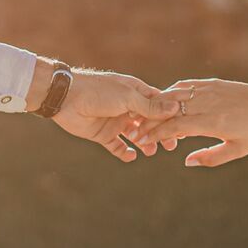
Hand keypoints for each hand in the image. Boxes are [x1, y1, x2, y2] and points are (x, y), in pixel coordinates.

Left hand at [52, 70, 180, 162]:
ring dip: (144, 144)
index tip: (181, 127)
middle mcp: (127, 107)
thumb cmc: (99, 91)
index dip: (169, 116)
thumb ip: (150, 106)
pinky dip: (124, 152)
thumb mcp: (128, 97)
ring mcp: (115, 121)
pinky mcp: (103, 134)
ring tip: (150, 151)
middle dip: (159, 133)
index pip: (158, 105)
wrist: (67, 98)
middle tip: (169, 145)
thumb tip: (175, 108)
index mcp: (135, 93)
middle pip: (149, 123)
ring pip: (135, 136)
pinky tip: (131, 156)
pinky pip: (117, 146)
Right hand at [135, 78, 247, 167]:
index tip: (143, 143)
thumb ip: (211, 157)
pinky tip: (163, 102)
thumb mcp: (238, 150)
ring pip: (174, 96)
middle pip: (170, 111)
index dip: (156, 135)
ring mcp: (209, 90)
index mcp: (214, 122)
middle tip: (136, 132)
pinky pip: (185, 85)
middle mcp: (208, 103)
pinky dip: (171, 93)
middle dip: (150, 121)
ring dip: (158, 107)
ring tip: (145, 118)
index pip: (176, 127)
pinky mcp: (212, 83)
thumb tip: (186, 161)